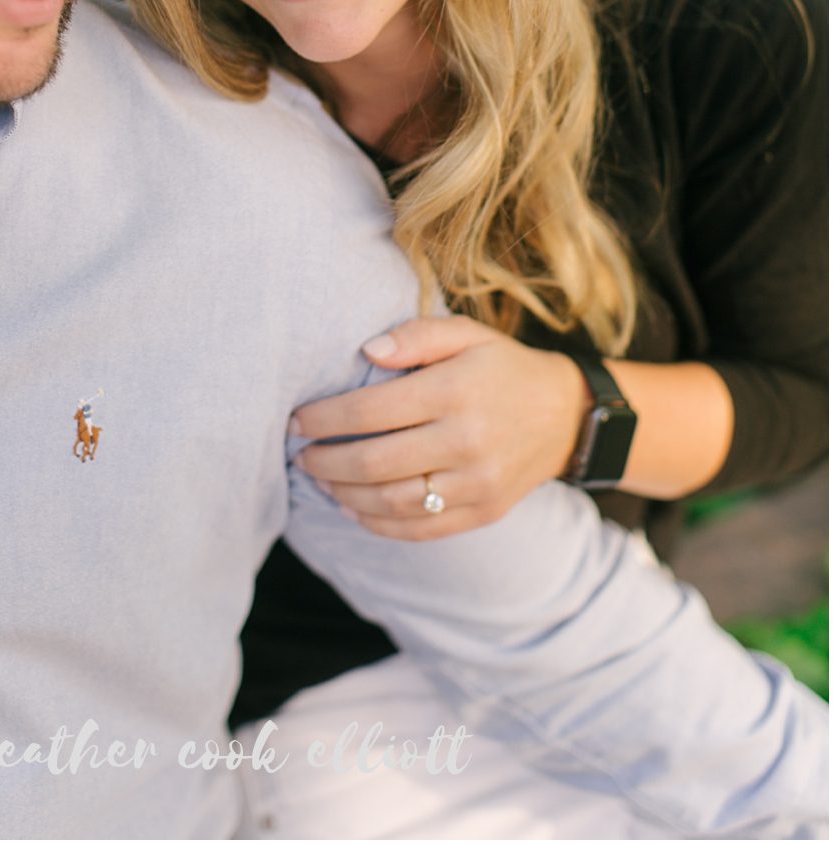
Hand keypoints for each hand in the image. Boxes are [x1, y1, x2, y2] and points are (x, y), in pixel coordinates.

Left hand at [290, 316, 594, 540]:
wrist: (568, 415)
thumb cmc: (502, 368)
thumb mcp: (466, 334)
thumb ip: (415, 336)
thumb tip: (367, 351)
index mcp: (453, 392)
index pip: (368, 411)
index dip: (322, 419)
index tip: (295, 420)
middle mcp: (465, 441)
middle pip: (372, 463)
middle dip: (324, 461)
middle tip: (299, 454)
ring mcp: (477, 483)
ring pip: (391, 502)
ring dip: (344, 494)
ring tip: (320, 479)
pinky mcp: (485, 512)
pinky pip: (421, 529)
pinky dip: (378, 524)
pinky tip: (353, 508)